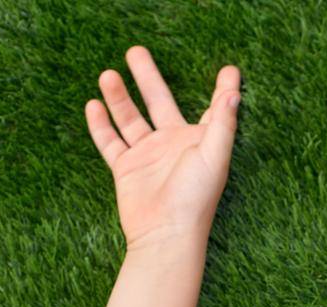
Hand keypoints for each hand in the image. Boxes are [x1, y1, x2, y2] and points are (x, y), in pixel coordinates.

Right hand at [84, 45, 241, 251]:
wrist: (165, 235)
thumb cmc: (195, 199)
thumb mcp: (213, 157)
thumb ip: (222, 124)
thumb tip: (234, 93)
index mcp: (200, 142)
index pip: (213, 110)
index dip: (222, 91)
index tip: (229, 69)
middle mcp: (173, 145)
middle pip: (159, 101)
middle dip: (148, 76)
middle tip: (136, 50)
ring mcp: (148, 156)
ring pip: (130, 118)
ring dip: (119, 96)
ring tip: (108, 73)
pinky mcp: (126, 169)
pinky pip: (110, 141)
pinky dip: (101, 124)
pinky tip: (93, 104)